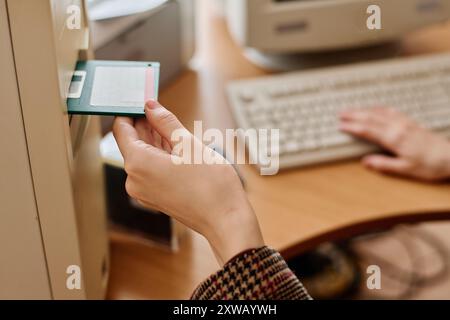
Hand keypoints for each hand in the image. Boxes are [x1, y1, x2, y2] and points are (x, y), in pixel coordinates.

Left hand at [113, 101, 263, 264]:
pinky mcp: (155, 198)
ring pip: (143, 157)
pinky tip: (174, 146)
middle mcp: (134, 179)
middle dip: (145, 125)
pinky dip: (159, 156)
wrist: (226, 220)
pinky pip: (150, 170)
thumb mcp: (189, 144)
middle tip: (159, 108)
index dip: (130, 111)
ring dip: (154, 140)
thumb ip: (166, 123)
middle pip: (132, 143)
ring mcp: (144, 191)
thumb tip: (151, 106)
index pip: (122, 129)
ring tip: (170, 126)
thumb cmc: (212, 185)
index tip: (141, 100)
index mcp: (138, 163)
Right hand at [340, 108, 449, 181]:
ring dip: (364, 110)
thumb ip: (384, 164)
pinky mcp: (411, 122)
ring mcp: (405, 123)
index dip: (352, 127)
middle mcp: (398, 127)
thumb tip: (365, 162)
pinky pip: (391, 111)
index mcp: (394, 139)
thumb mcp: (405, 169)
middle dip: (354, 115)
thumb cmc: (430, 165)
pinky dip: (379, 109)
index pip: (367, 130)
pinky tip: (374, 108)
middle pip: (371, 118)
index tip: (340, 126)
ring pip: (379, 113)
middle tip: (340, 113)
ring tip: (351, 109)